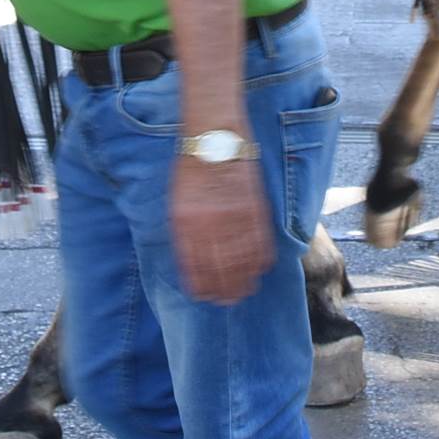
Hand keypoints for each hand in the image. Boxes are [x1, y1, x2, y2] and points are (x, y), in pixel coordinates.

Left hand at [169, 152, 275, 303]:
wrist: (214, 137)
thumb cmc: (191, 170)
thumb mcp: (177, 203)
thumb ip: (184, 234)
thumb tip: (193, 264)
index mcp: (186, 224)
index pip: (195, 268)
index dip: (202, 286)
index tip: (205, 297)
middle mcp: (211, 224)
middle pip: (221, 270)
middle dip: (224, 290)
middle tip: (227, 301)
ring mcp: (235, 217)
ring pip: (243, 261)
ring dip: (244, 281)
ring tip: (244, 292)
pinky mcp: (255, 208)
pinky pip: (261, 242)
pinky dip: (261, 259)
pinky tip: (259, 269)